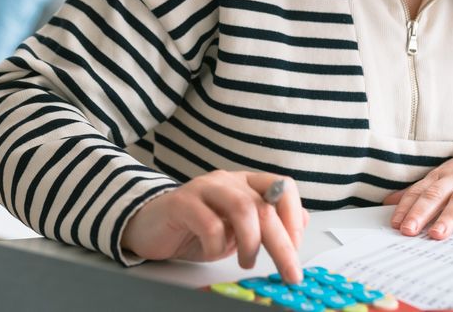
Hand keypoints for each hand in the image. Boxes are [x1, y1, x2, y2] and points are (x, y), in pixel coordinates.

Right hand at [120, 170, 309, 282]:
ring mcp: (204, 189)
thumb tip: (302, 221)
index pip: (282, 187)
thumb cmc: (196, 229)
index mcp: (245, 183)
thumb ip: (266, 223)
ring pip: (242, 209)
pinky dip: (218, 244)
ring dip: (252, 242)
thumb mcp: (238, 230)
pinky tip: (213, 252)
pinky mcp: (181, 202)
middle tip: (290, 272)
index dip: (294, 217)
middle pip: (265, 206)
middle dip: (282, 243)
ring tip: (247, 262)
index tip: (296, 248)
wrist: (150, 227)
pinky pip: (209, 223)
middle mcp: (227, 181)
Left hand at [383, 138, 452, 241]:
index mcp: (442, 176)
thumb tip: (390, 202)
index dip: (406, 207)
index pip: (419, 191)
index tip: (395, 224)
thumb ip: (421, 191)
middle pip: (436, 195)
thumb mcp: (445, 177)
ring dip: (448, 217)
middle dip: (420, 212)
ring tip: (437, 234)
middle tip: (408, 230)